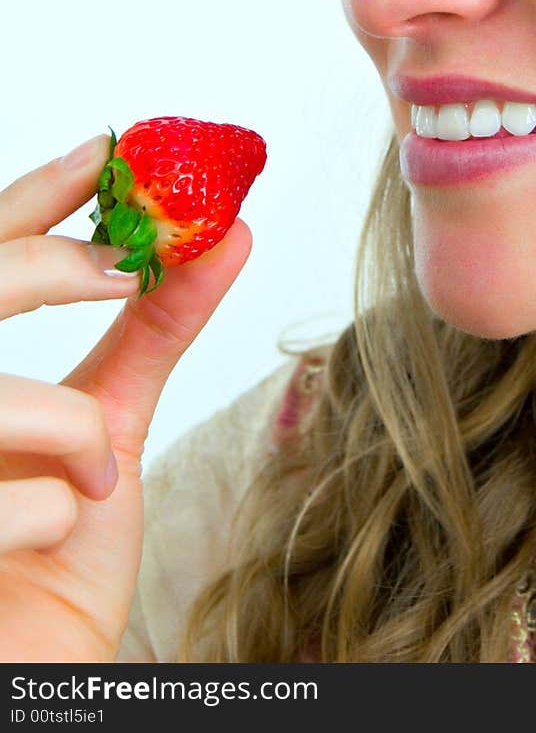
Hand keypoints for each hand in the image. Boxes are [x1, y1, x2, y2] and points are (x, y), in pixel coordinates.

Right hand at [0, 133, 251, 660]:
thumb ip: (154, 330)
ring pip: (0, 400)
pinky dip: (59, 522)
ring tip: (92, 482)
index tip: (110, 150)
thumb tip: (228, 235)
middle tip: (129, 271)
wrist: (38, 671)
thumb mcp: (113, 423)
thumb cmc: (60, 551)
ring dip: (73, 435)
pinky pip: (10, 505)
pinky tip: (44, 554)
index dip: (36, 196)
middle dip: (52, 270)